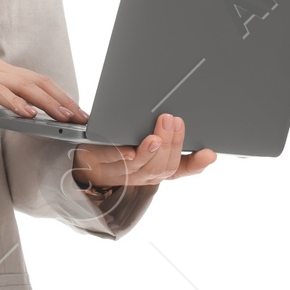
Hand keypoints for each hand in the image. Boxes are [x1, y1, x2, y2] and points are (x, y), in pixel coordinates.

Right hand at [0, 50, 86, 125]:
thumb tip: (18, 113)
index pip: (36, 82)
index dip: (59, 96)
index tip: (74, 111)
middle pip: (38, 82)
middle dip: (63, 99)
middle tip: (81, 116)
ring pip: (24, 86)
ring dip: (47, 103)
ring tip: (64, 117)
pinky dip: (16, 103)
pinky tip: (28, 114)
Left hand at [73, 113, 216, 190]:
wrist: (80, 157)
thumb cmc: (118, 145)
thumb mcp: (143, 138)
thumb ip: (162, 133)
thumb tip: (180, 114)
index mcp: (154, 169)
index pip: (180, 170)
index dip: (196, 165)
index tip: (209, 154)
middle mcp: (140, 175)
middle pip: (162, 167)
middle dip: (171, 144)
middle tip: (173, 120)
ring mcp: (119, 172)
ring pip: (141, 167)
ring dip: (152, 149)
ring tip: (159, 128)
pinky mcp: (98, 163)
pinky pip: (111, 161)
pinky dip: (122, 156)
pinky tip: (130, 151)